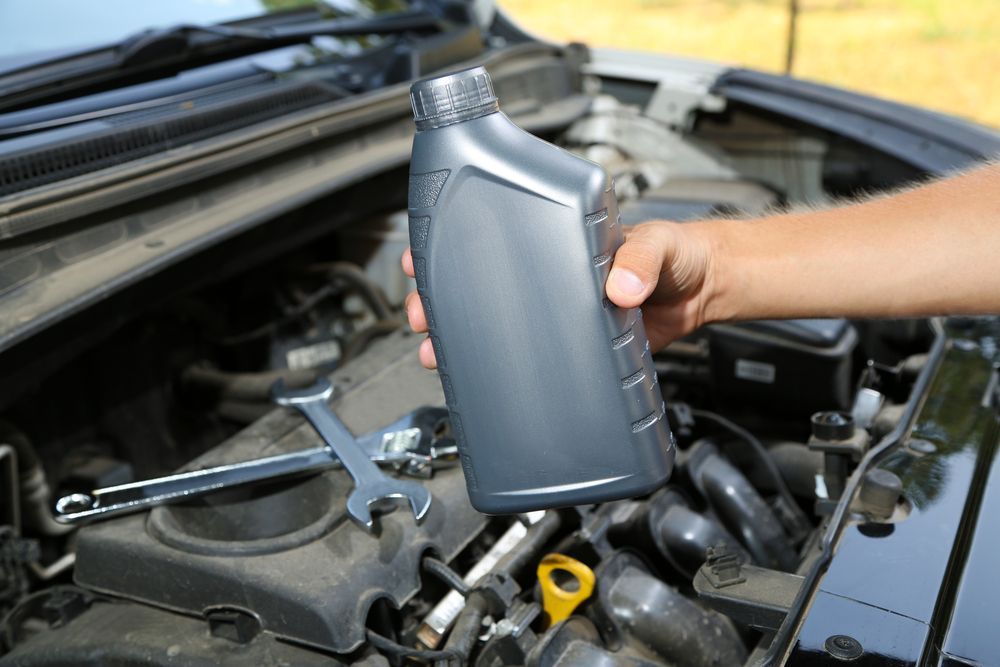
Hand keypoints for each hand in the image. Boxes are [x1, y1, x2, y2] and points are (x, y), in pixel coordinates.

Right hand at [401, 220, 719, 368]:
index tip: (420, 256)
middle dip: (439, 298)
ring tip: (435, 353)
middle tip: (420, 314)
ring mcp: (557, 310)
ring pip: (494, 320)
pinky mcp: (573, 344)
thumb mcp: (658, 245)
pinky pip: (527, 354)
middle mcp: (548, 273)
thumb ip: (640, 261)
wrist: (707, 291)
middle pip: (478, 282)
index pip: (491, 232)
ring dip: (459, 335)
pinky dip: (498, 365)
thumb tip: (618, 288)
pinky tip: (479, 378)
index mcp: (558, 239)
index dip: (448, 243)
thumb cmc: (681, 253)